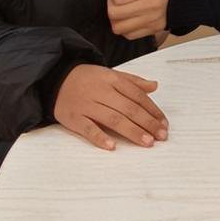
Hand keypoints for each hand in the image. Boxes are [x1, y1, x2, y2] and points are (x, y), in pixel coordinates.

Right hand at [53, 64, 167, 150]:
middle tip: (161, 136)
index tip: (164, 124)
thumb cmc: (88, 79)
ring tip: (147, 142)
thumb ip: (133, 81)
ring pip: (112, 118)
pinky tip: (112, 146)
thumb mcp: (110, 74)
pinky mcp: (73, 118)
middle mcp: (100, 91)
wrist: (55, 78)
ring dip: (132, 131)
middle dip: (147, 123)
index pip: (137, 95)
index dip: (152, 110)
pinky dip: (100, 137)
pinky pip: (87, 129)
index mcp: (112, 79)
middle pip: (128, 108)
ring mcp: (86, 105)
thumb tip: (155, 86)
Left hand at [108, 0, 168, 40]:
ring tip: (124, 4)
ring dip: (116, 15)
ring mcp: (153, 20)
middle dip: (112, 0)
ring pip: (119, 27)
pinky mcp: (155, 28)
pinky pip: (129, 34)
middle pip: (114, 13)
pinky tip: (130, 13)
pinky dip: (125, 25)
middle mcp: (152, 6)